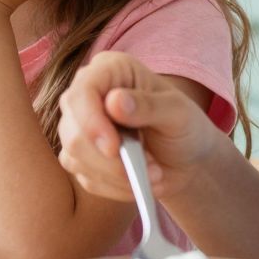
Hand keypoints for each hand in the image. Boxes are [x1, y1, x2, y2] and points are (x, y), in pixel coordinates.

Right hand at [56, 51, 223, 200]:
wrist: (187, 159)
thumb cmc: (185, 126)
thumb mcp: (178, 113)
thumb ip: (149, 106)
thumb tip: (114, 102)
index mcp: (109, 71)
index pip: (81, 92)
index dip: (91, 121)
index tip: (115, 148)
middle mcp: (87, 95)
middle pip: (72, 129)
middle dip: (108, 158)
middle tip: (147, 168)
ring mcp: (79, 127)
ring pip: (73, 156)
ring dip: (116, 175)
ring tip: (152, 174)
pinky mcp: (79, 156)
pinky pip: (84, 177)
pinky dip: (114, 187)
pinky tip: (138, 183)